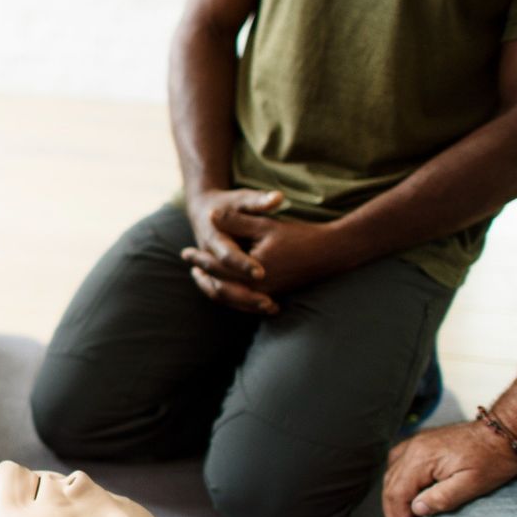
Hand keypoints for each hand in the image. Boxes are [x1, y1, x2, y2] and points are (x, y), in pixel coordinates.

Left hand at [182, 198, 355, 311]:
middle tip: (189, 265)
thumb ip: (236, 221)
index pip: (218, 268)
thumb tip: (210, 215)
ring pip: (232, 298)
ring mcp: (267, 295)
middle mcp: (259, 289)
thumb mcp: (264, 224)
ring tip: (201, 277)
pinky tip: (225, 286)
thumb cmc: (298, 236)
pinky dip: (230, 295)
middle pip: (221, 286)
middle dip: (203, 276)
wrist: (331, 252)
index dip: (200, 259)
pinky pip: (245, 301)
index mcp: (253, 272)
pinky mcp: (274, 296)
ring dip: (214, 288)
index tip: (185, 252)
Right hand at [381, 420, 516, 516]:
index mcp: (421, 458)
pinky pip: (397, 466)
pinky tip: (403, 498)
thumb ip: (443, 498)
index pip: (398, 495)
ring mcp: (415, 444)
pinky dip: (397, 486)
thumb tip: (416, 509)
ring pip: (391, 477)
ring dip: (394, 504)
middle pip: (390, 488)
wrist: (502, 431)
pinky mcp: (421, 444)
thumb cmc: (493, 457)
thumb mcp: (473, 484)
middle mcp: (412, 449)